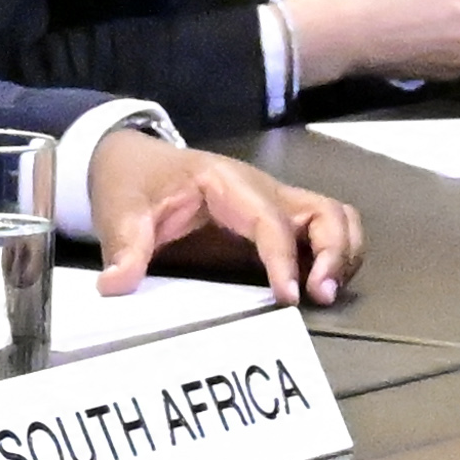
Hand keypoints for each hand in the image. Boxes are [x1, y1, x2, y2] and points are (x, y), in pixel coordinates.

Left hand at [79, 128, 365, 304]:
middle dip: (334, 252)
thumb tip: (116, 284)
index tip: (287, 296)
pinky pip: (323, 233)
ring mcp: (274, 206)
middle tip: (320, 296)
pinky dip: (334, 258)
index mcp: (228, 183)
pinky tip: (316, 290)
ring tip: (326, 294)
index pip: (270, 219)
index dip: (283, 258)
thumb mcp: (121, 209)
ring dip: (343, 254)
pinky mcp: (275, 224)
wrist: (134, 163)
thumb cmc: (134, 182)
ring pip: (335, 218)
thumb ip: (124, 245)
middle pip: (325, 211)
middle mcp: (263, 190)